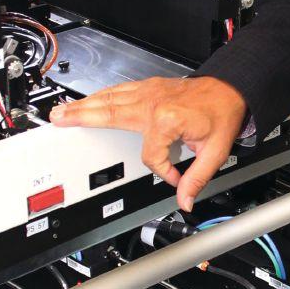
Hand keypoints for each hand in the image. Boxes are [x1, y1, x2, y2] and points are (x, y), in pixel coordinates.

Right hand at [49, 76, 247, 210]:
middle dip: (83, 117)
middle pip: (111, 113)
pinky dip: (102, 95)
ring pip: (111, 98)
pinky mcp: (151, 88)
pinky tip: (91, 99)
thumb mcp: (215, 152)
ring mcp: (150, 93)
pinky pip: (120, 91)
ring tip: (64, 110)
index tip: (175, 175)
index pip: (150, 156)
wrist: (231, 89)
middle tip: (59, 118)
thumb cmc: (222, 115)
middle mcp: (154, 103)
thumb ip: (196, 178)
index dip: (162, 170)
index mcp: (167, 120)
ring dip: (86, 104)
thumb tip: (185, 200)